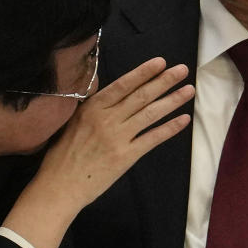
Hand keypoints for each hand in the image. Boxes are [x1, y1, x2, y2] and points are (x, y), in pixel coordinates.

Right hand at [3, 57, 192, 247]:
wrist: (59, 186)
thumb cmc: (63, 153)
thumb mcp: (73, 120)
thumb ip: (94, 106)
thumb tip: (114, 92)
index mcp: (92, 107)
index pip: (123, 84)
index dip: (144, 72)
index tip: (161, 62)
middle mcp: (107, 119)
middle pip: (141, 96)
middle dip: (164, 81)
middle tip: (182, 69)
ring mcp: (118, 138)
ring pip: (150, 114)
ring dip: (172, 100)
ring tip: (189, 90)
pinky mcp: (126, 156)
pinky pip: (152, 138)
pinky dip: (170, 128)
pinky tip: (183, 120)